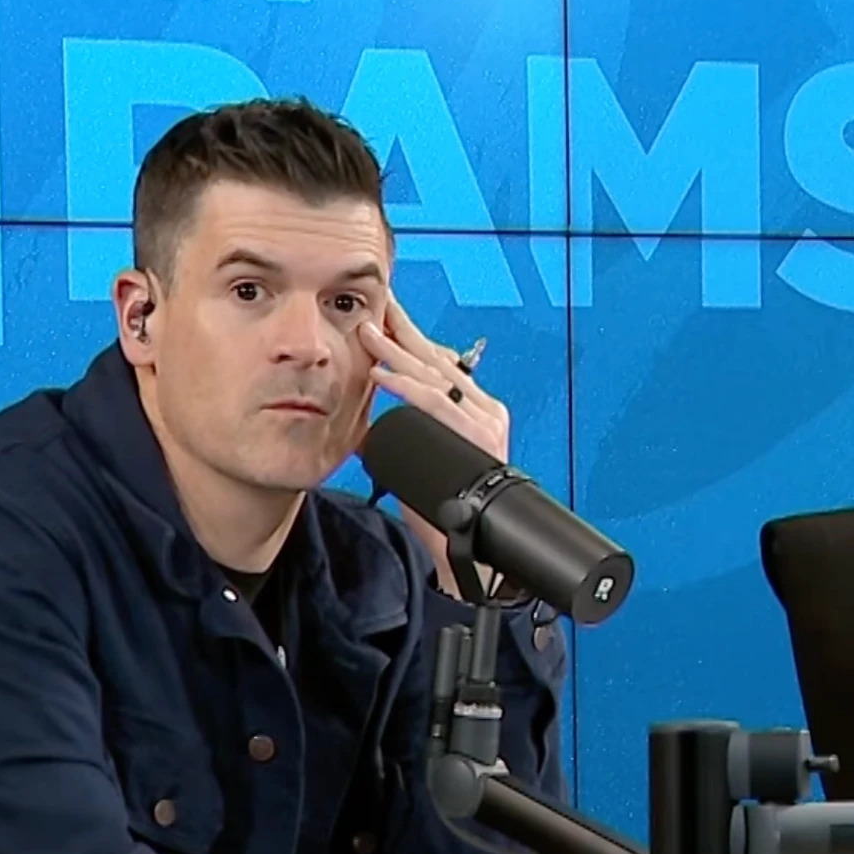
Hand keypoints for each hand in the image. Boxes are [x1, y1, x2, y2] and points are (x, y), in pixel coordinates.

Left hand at [358, 295, 510, 598]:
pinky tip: (381, 374)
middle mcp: (485, 411)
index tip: (382, 316)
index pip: (440, 364)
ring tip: (367, 332)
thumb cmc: (444, 512)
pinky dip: (406, 385)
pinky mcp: (478, 434)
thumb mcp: (421, 462)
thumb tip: (367, 421)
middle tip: (376, 303)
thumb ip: (404, 436)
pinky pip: (437, 401)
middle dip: (403, 329)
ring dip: (396, 351)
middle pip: (438, 359)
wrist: (471, 550)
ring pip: (435, 375)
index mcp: (478, 411)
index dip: (408, 339)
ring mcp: (484, 421)